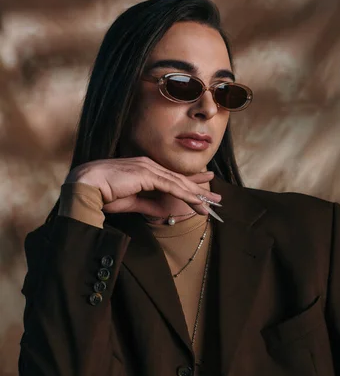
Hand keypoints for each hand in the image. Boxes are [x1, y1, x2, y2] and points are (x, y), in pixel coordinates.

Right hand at [66, 156, 220, 217]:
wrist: (85, 186)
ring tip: (213, 205)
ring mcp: (148, 167)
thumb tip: (163, 210)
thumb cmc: (102, 194)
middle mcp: (148, 165)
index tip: (204, 189)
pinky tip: (198, 203)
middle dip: (200, 189)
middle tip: (218, 199)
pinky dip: (186, 195)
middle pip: (179, 179)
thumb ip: (148, 204)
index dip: (190, 184)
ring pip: (179, 183)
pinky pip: (171, 186)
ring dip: (197, 195)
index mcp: (143, 169)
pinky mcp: (146, 174)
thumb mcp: (131, 202)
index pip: (171, 177)